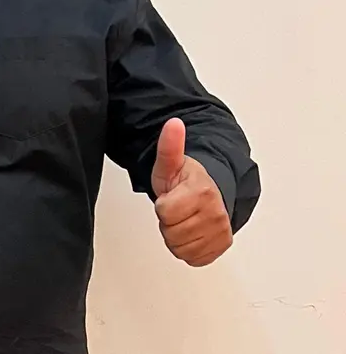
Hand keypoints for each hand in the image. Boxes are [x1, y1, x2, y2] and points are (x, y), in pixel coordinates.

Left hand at [151, 118, 232, 266]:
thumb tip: (174, 124)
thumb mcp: (171, 163)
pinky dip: (187, 248)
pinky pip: (192, 258)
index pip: (165, 212)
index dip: (162, 205)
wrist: (211, 192)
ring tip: (184, 218)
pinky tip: (191, 231)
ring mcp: (220, 232)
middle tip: (177, 209)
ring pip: (180, 248)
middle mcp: (216, 214)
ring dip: (176, 236)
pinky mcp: (221, 246)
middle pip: (172, 232)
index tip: (170, 197)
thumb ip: (169, 145)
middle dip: (168, 222)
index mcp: (203, 192)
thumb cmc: (188, 180)